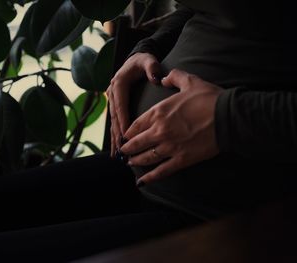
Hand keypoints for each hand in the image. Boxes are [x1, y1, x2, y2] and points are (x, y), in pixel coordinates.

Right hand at [106, 52, 161, 157]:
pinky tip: (116, 149)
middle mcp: (113, 93)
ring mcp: (113, 101)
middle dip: (118, 135)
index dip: (123, 121)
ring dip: (115, 139)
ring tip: (117, 155)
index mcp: (119, 84)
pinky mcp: (116, 106)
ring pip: (113, 123)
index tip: (126, 136)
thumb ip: (152, 67)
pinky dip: (115, 136)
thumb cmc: (143, 62)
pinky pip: (115, 123)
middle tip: (122, 150)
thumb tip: (156, 77)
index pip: (121, 105)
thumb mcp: (148, 61)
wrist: (136, 59)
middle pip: (114, 118)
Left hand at [120, 69, 223, 184]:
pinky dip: (151, 177)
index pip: (136, 125)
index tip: (124, 136)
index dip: (128, 133)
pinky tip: (142, 182)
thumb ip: (173, 77)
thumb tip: (163, 78)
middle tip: (123, 152)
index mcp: (158, 112)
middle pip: (137, 143)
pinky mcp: (182, 159)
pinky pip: (162, 170)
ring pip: (146, 157)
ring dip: (135, 161)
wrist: (228, 116)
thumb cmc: (209, 98)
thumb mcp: (189, 81)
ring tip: (129, 163)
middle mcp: (160, 131)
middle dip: (127, 148)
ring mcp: (170, 146)